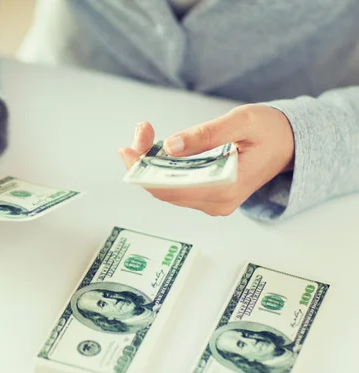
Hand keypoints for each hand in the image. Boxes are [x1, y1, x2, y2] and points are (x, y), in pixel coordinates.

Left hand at [119, 104, 294, 215]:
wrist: (290, 145)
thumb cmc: (269, 130)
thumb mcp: (243, 121)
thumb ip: (207, 134)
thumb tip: (171, 146)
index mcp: (228, 188)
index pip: (174, 189)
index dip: (145, 171)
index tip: (130, 148)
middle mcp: (217, 203)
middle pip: (165, 191)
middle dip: (143, 163)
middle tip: (139, 132)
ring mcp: (212, 203)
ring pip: (167, 190)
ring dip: (150, 164)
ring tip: (145, 134)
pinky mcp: (207, 197)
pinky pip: (176, 187)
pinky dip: (161, 168)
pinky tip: (155, 147)